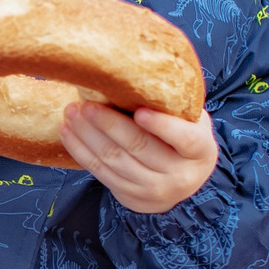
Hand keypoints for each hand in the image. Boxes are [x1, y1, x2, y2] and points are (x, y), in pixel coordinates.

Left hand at [61, 101, 218, 213]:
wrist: (183, 182)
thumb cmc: (183, 138)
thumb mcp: (192, 121)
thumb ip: (173, 106)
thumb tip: (136, 73)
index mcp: (200, 151)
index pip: (183, 139)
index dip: (162, 126)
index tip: (139, 111)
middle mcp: (179, 175)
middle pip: (139, 147)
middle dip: (109, 125)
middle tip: (87, 104)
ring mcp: (153, 189)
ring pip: (114, 160)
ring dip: (87, 135)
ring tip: (71, 112)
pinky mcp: (129, 195)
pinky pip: (100, 172)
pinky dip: (80, 151)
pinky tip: (67, 131)